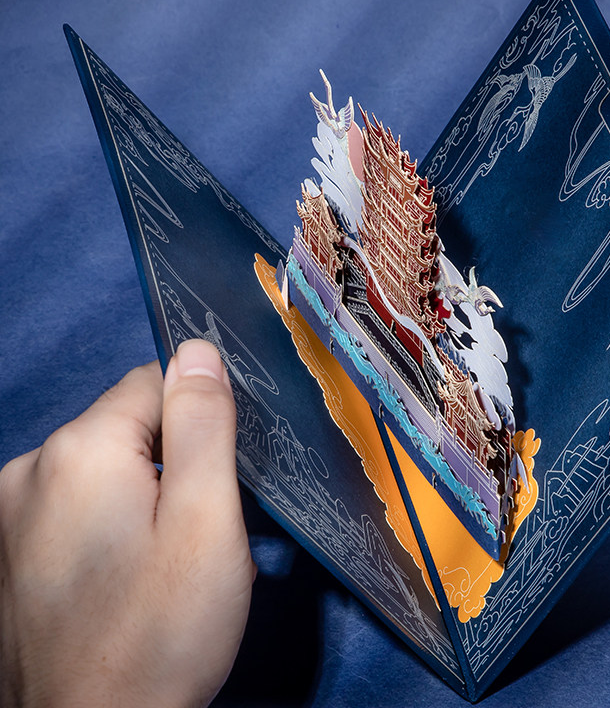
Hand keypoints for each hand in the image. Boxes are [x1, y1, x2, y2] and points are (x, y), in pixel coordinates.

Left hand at [0, 339, 252, 707]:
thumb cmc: (161, 631)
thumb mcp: (205, 520)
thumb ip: (203, 424)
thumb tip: (197, 350)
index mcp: (79, 449)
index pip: (155, 382)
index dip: (199, 423)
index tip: (217, 478)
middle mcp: (29, 469)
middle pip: (128, 428)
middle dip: (173, 463)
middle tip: (198, 533)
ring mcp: (8, 515)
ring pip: (105, 470)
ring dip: (144, 497)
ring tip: (165, 563)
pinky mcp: (8, 554)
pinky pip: (76, 508)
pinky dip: (110, 526)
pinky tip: (128, 580)